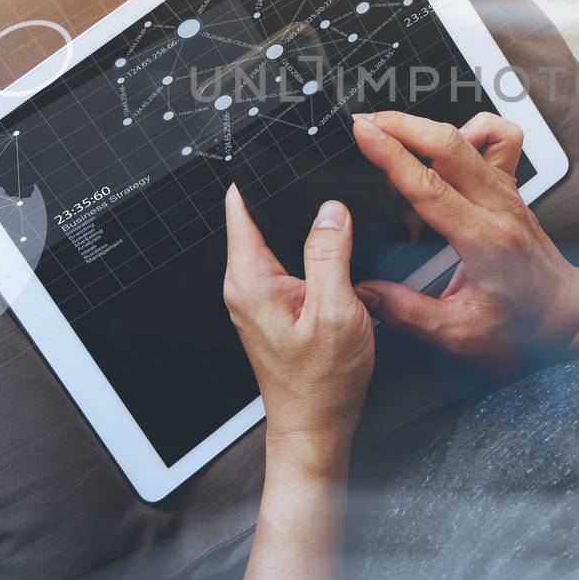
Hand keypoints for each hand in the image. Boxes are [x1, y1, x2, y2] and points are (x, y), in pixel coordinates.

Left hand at [222, 187, 374, 447]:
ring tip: (337, 211)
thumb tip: (330, 210)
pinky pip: (289, 262)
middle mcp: (246, 284)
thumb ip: (331, 254)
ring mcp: (259, 296)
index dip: (260, 176)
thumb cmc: (322, 383)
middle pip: (260, 218)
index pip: (241, 207)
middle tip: (325, 177)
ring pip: (279, 240)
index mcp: (251, 279)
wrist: (316, 428)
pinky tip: (337, 249)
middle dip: (291, 197)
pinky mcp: (276, 306)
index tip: (282, 152)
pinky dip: (311, 251)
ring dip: (305, 226)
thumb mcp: (336, 311)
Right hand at [351, 111, 578, 374]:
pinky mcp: (511, 186)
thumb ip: (407, 312)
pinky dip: (472, 130)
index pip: (431, 186)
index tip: (365, 134)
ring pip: (474, 135)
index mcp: (485, 240)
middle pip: (451, 145)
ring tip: (397, 137)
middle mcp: (499, 206)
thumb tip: (364, 293)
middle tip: (366, 122)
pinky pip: (500, 138)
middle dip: (403, 125)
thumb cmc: (524, 324)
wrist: (568, 313)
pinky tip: (447, 147)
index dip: (393, 156)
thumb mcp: (460, 334)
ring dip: (430, 127)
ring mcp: (508, 191)